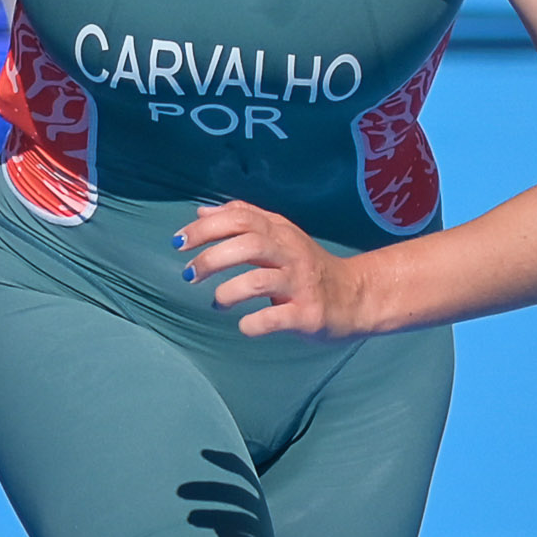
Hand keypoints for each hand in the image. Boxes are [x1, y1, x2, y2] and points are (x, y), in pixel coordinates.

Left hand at [182, 197, 374, 338]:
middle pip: (248, 244)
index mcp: (281, 233)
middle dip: (212, 258)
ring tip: (216, 303)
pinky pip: (275, 318)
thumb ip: (244, 221)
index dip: (206, 227)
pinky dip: (252, 323)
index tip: (180, 242)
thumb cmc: (309, 269)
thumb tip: (202, 211)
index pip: (241, 219)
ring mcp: (301, 285)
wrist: (356, 298)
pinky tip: (244, 324)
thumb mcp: (280, 237)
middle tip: (190, 274)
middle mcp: (291, 254)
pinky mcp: (308, 314)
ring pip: (259, 281)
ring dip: (228, 292)